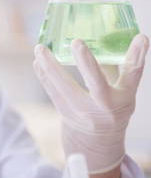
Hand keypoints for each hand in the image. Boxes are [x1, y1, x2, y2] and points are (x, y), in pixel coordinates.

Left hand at [33, 34, 148, 174]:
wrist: (96, 141)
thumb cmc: (112, 107)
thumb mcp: (124, 90)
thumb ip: (125, 66)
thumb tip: (133, 36)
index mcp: (122, 97)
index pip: (131, 75)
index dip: (137, 56)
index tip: (140, 37)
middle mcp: (104, 106)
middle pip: (96, 83)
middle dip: (86, 62)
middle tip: (76, 42)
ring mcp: (83, 111)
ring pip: (65, 87)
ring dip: (50, 66)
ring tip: (40, 48)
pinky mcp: (65, 112)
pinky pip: (52, 91)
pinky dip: (43, 75)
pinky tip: (37, 61)